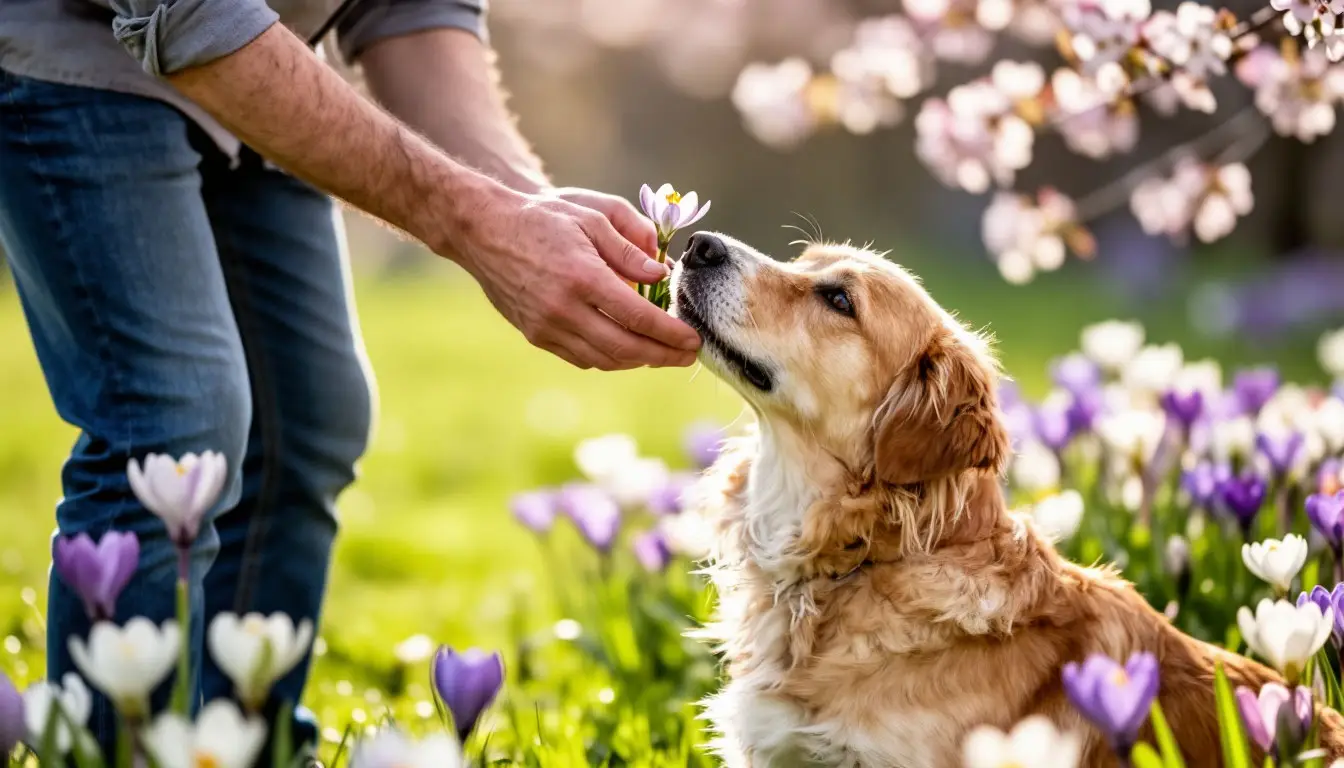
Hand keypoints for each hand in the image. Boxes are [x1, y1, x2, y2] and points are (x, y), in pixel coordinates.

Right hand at [447, 184, 700, 370]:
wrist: (485, 230)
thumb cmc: (544, 216)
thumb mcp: (593, 215)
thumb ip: (630, 246)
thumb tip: (661, 276)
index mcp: (582, 276)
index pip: (637, 317)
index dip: (670, 333)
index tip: (694, 338)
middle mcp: (563, 308)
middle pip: (624, 348)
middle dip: (662, 355)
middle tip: (689, 354)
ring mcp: (546, 326)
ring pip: (604, 359)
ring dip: (638, 361)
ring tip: (663, 354)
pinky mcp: (536, 335)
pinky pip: (581, 358)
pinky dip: (610, 358)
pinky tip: (629, 349)